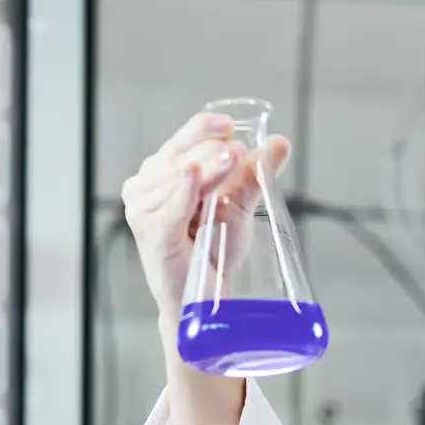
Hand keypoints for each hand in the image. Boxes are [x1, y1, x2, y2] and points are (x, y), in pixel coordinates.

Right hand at [120, 111, 291, 318]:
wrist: (205, 298)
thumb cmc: (213, 251)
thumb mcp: (238, 205)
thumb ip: (255, 174)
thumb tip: (281, 143)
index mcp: (162, 174)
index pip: (181, 141)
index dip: (203, 129)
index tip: (229, 126)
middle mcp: (144, 187)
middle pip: (182, 157)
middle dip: (211, 153)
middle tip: (237, 153)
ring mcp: (143, 210)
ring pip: (179, 177)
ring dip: (207, 169)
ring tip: (231, 163)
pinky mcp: (151, 233)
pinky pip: (170, 207)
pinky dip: (183, 191)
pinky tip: (191, 175)